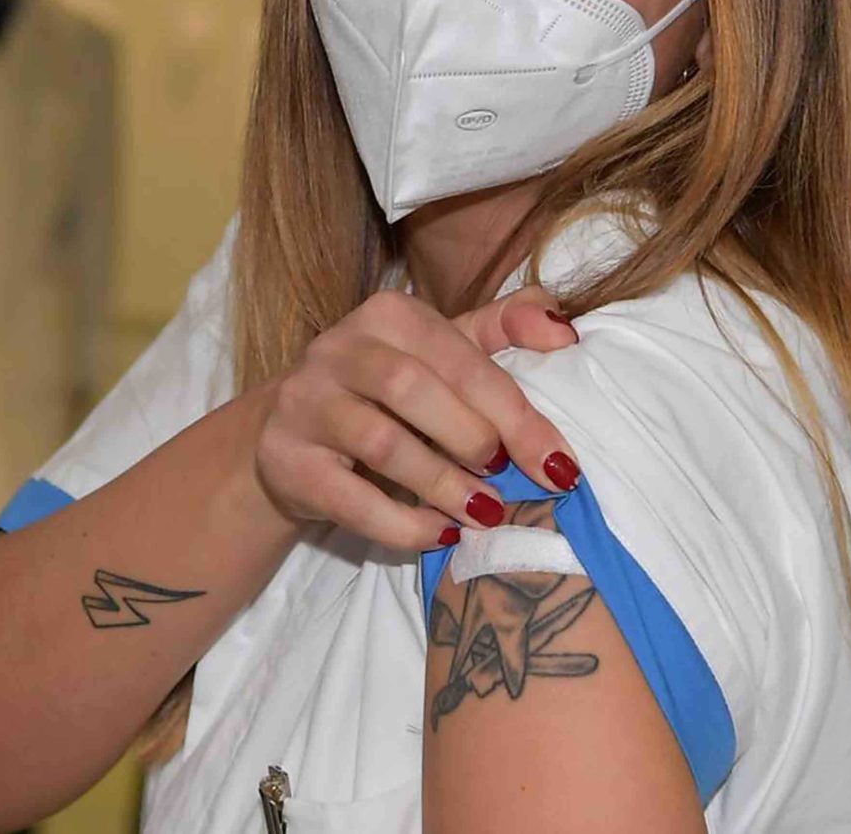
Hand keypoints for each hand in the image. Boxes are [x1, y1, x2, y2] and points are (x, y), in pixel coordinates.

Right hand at [251, 282, 580, 551]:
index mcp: (387, 315)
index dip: (514, 414)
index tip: (557, 465)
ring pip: (380, 442)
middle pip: (410, 387)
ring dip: (443, 485)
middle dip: (472, 438)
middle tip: (505, 479)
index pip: (458, 357)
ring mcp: (304, 404)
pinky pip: (349, 499)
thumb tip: (565, 333)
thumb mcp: (440, 351)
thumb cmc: (385, 393)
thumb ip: (503, 330)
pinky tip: (438, 535)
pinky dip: (402, 524)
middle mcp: (337, 348)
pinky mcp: (285, 461)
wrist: (288, 434)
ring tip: (483, 513)